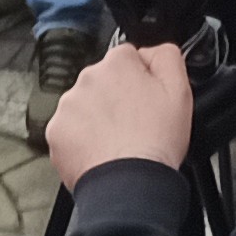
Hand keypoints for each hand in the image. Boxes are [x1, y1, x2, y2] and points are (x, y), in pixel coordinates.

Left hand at [40, 38, 194, 188]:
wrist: (130, 185)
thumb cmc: (155, 142)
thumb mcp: (180, 89)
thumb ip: (166, 56)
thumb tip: (152, 49)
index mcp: (117, 64)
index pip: (127, 58)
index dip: (140, 80)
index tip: (146, 101)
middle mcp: (87, 79)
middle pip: (103, 82)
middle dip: (115, 98)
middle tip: (134, 125)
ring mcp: (68, 106)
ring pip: (85, 106)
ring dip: (97, 118)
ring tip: (118, 142)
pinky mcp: (56, 132)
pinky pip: (70, 130)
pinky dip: (81, 140)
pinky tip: (101, 152)